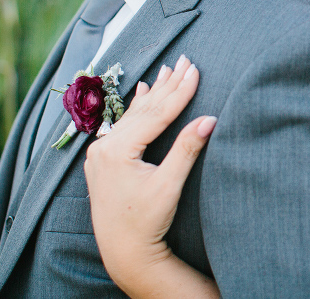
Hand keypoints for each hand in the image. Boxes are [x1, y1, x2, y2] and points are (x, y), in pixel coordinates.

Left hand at [84, 55, 217, 295]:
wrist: (123, 251)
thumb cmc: (146, 221)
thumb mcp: (169, 184)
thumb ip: (187, 148)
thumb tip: (209, 119)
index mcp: (117, 151)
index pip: (156, 114)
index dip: (180, 91)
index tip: (196, 70)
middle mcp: (104, 147)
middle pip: (144, 110)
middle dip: (168, 85)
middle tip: (185, 60)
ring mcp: (100, 153)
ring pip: (133, 115)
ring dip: (153, 93)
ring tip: (167, 70)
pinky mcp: (103, 160)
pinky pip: (123, 125)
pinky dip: (137, 108)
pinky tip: (142, 92)